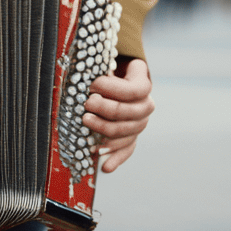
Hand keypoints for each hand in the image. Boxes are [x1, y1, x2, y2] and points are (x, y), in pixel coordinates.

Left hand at [82, 58, 153, 172]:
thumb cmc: (110, 72)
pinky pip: (127, 151)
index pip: (135, 90)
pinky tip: (104, 167)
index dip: (114, 88)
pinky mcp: (132, 138)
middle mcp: (145, 107)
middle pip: (128, 112)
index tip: (94, 83)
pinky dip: (116, 159)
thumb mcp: (110, 63)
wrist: (121, 83)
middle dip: (106, 108)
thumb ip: (103, 65)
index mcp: (143, 86)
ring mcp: (139, 125)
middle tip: (87, 103)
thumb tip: (85, 66)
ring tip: (85, 121)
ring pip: (125, 132)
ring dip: (104, 129)